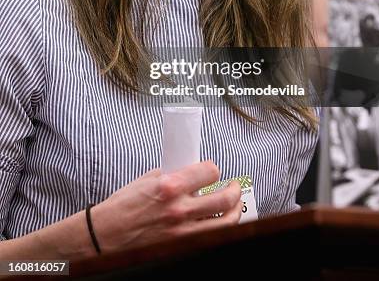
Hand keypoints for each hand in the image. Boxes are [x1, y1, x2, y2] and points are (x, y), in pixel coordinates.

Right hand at [91, 160, 241, 252]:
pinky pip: (210, 238)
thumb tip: (191, 172)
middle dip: (234, 190)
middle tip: (233, 186)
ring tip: (233, 205)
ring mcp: (183, 231)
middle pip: (225, 199)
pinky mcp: (182, 246)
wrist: (105, 235)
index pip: (209, 172)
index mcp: (170, 186)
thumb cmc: (123, 206)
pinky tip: (218, 223)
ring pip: (225, 223)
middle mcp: (180, 209)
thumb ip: (171, 175)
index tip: (213, 170)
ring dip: (234, 211)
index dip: (213, 169)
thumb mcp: (147, 180)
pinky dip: (219, 229)